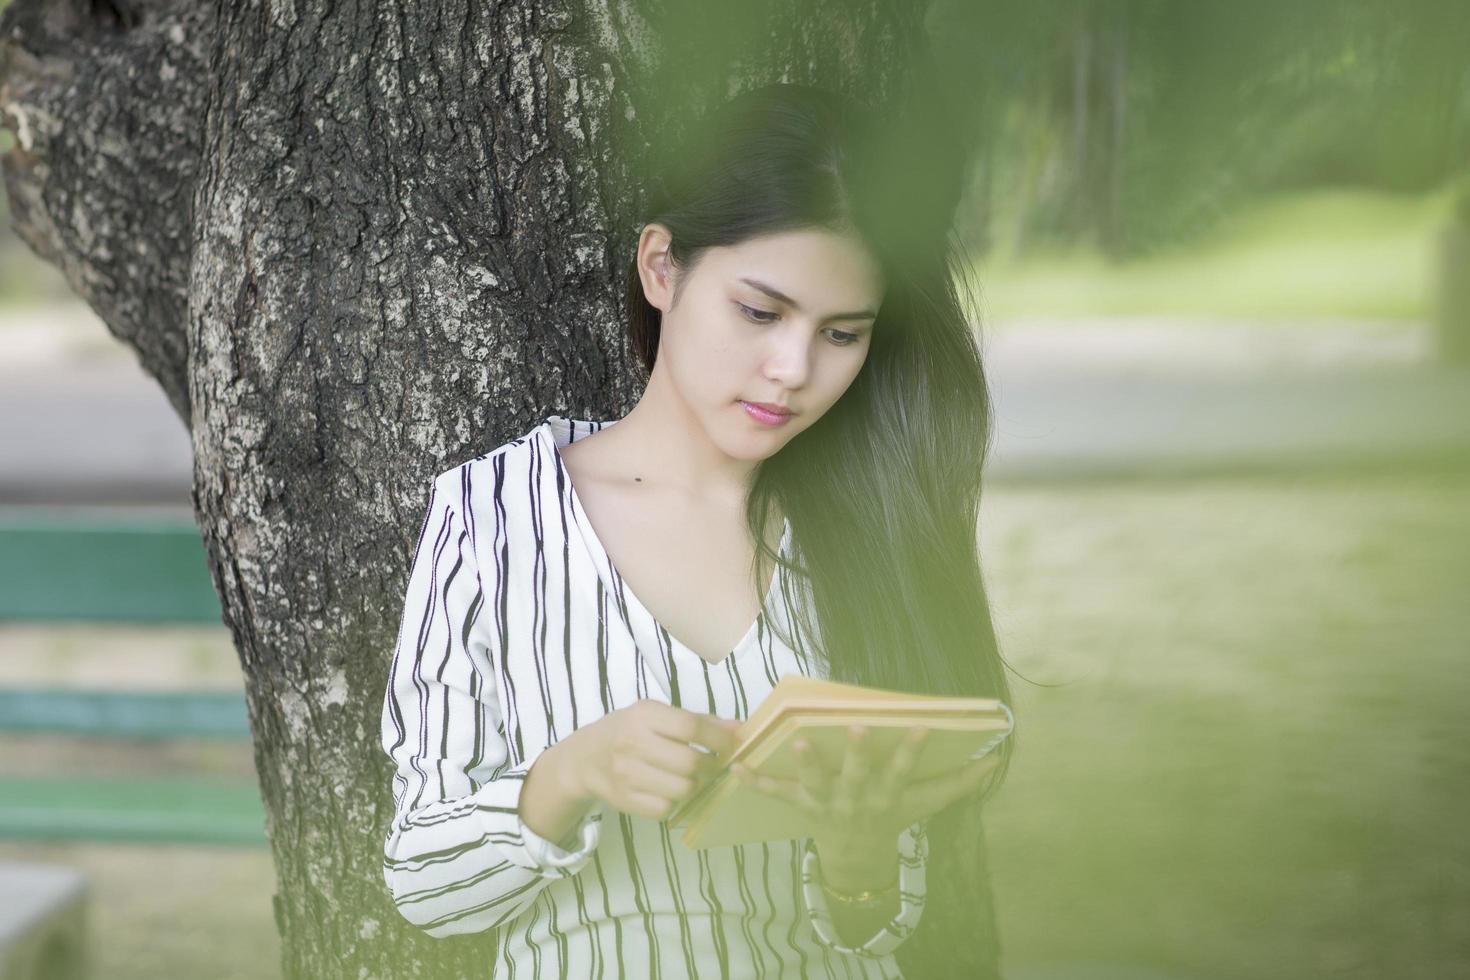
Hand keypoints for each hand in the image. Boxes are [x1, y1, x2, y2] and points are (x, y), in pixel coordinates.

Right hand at [563, 699, 742, 820]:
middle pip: (690, 762)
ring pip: (683, 789)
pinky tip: (670, 790)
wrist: (585, 759)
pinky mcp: (625, 801)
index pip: (691, 727)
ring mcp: (627, 775)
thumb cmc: (628, 730)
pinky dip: (675, 802)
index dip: (718, 738)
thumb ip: (698, 721)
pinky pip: (666, 808)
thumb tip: (738, 729)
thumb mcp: (656, 715)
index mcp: (643, 715)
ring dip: (695, 785)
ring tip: (690, 776)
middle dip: (710, 765)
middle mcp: (632, 743)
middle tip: (712, 763)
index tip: (731, 744)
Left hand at [730, 724, 998, 863]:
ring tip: (796, 740)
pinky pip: (777, 795)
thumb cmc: (895, 816)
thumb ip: (959, 781)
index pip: (903, 770)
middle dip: (856, 753)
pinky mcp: (801, 806)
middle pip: (857, 776)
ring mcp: (827, 804)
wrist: (857, 858)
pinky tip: (737, 767)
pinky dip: (756, 782)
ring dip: (806, 763)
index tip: (920, 725)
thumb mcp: (928, 803)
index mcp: (887, 795)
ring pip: (816, 783)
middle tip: (855, 726)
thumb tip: (995, 759)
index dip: (911, 749)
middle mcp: (857, 799)